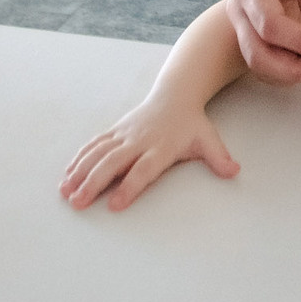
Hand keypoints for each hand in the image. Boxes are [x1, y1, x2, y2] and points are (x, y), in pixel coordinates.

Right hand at [61, 94, 241, 209]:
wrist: (175, 95)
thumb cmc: (191, 123)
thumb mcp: (208, 139)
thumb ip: (218, 157)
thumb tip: (234, 171)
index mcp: (160, 147)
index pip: (142, 170)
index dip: (129, 187)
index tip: (114, 205)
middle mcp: (138, 141)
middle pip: (112, 163)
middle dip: (93, 183)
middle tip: (78, 203)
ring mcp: (124, 135)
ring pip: (97, 154)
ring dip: (80, 172)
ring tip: (66, 192)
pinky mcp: (115, 131)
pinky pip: (94, 145)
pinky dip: (79, 159)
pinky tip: (67, 175)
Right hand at [226, 0, 300, 82]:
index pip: (271, 25)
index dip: (300, 43)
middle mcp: (238, 10)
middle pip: (257, 54)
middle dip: (294, 69)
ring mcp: (240, 25)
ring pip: (258, 63)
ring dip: (292, 73)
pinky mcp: (249, 34)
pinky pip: (264, 60)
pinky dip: (287, 69)